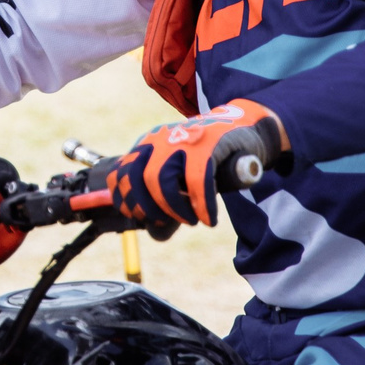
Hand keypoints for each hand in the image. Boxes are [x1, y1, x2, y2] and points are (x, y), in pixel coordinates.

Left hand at [111, 101, 284, 231]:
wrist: (244, 129)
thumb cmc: (209, 160)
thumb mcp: (182, 176)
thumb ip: (167, 202)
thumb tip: (156, 234)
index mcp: (147, 144)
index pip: (121, 175)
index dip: (126, 202)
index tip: (142, 217)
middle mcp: (160, 139)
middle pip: (139, 179)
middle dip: (150, 208)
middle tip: (167, 221)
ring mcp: (183, 139)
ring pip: (162, 180)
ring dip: (174, 208)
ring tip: (190, 220)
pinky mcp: (208, 145)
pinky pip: (197, 181)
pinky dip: (202, 205)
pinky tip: (209, 218)